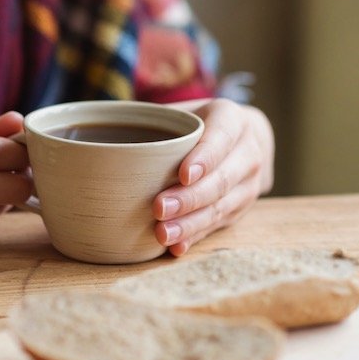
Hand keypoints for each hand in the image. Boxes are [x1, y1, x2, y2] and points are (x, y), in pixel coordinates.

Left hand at [152, 98, 273, 255]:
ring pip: (221, 207)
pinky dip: (195, 237)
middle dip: (189, 198)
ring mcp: (249, 184)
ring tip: (162, 233)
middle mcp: (248, 151)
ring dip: (191, 223)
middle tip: (159, 208)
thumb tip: (109, 134)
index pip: (221, 138)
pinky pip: (219, 225)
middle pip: (220, 179)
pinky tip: (176, 247)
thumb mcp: (186, 112)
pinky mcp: (241, 209)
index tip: (183, 175)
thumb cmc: (200, 123)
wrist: (242, 141)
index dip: (204, 158)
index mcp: (233, 120)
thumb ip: (158, 120)